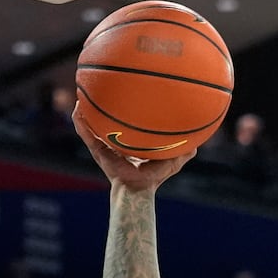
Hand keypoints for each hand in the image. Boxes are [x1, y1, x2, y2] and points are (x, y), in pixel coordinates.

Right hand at [73, 101, 194, 191]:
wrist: (138, 189)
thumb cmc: (154, 177)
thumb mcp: (172, 160)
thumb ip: (184, 152)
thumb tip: (199, 143)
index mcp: (130, 143)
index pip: (126, 125)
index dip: (124, 112)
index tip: (125, 95)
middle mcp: (115, 143)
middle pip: (106, 122)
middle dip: (101, 107)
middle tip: (99, 88)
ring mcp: (104, 146)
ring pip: (91, 126)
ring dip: (85, 112)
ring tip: (80, 95)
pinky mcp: (98, 151)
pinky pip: (87, 135)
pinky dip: (81, 123)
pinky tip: (78, 110)